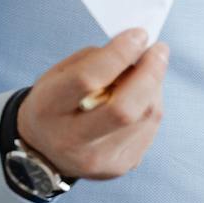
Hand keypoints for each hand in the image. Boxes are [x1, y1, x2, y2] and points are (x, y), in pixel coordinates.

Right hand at [15, 28, 168, 181]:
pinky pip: (150, 128)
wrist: (44, 151)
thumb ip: (96, 60)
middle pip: (124, 109)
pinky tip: (142, 97)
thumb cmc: (56, 102)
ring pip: (145, 116)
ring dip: (154, 86)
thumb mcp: (59, 74)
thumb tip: (139, 49)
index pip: (87, 80)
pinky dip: (151, 105)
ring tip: (147, 72)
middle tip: (159, 49)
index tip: (139, 35)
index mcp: (48, 109)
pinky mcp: (120, 167)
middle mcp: (71, 141)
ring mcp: (98, 160)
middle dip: (149, 73)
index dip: (119, 54)